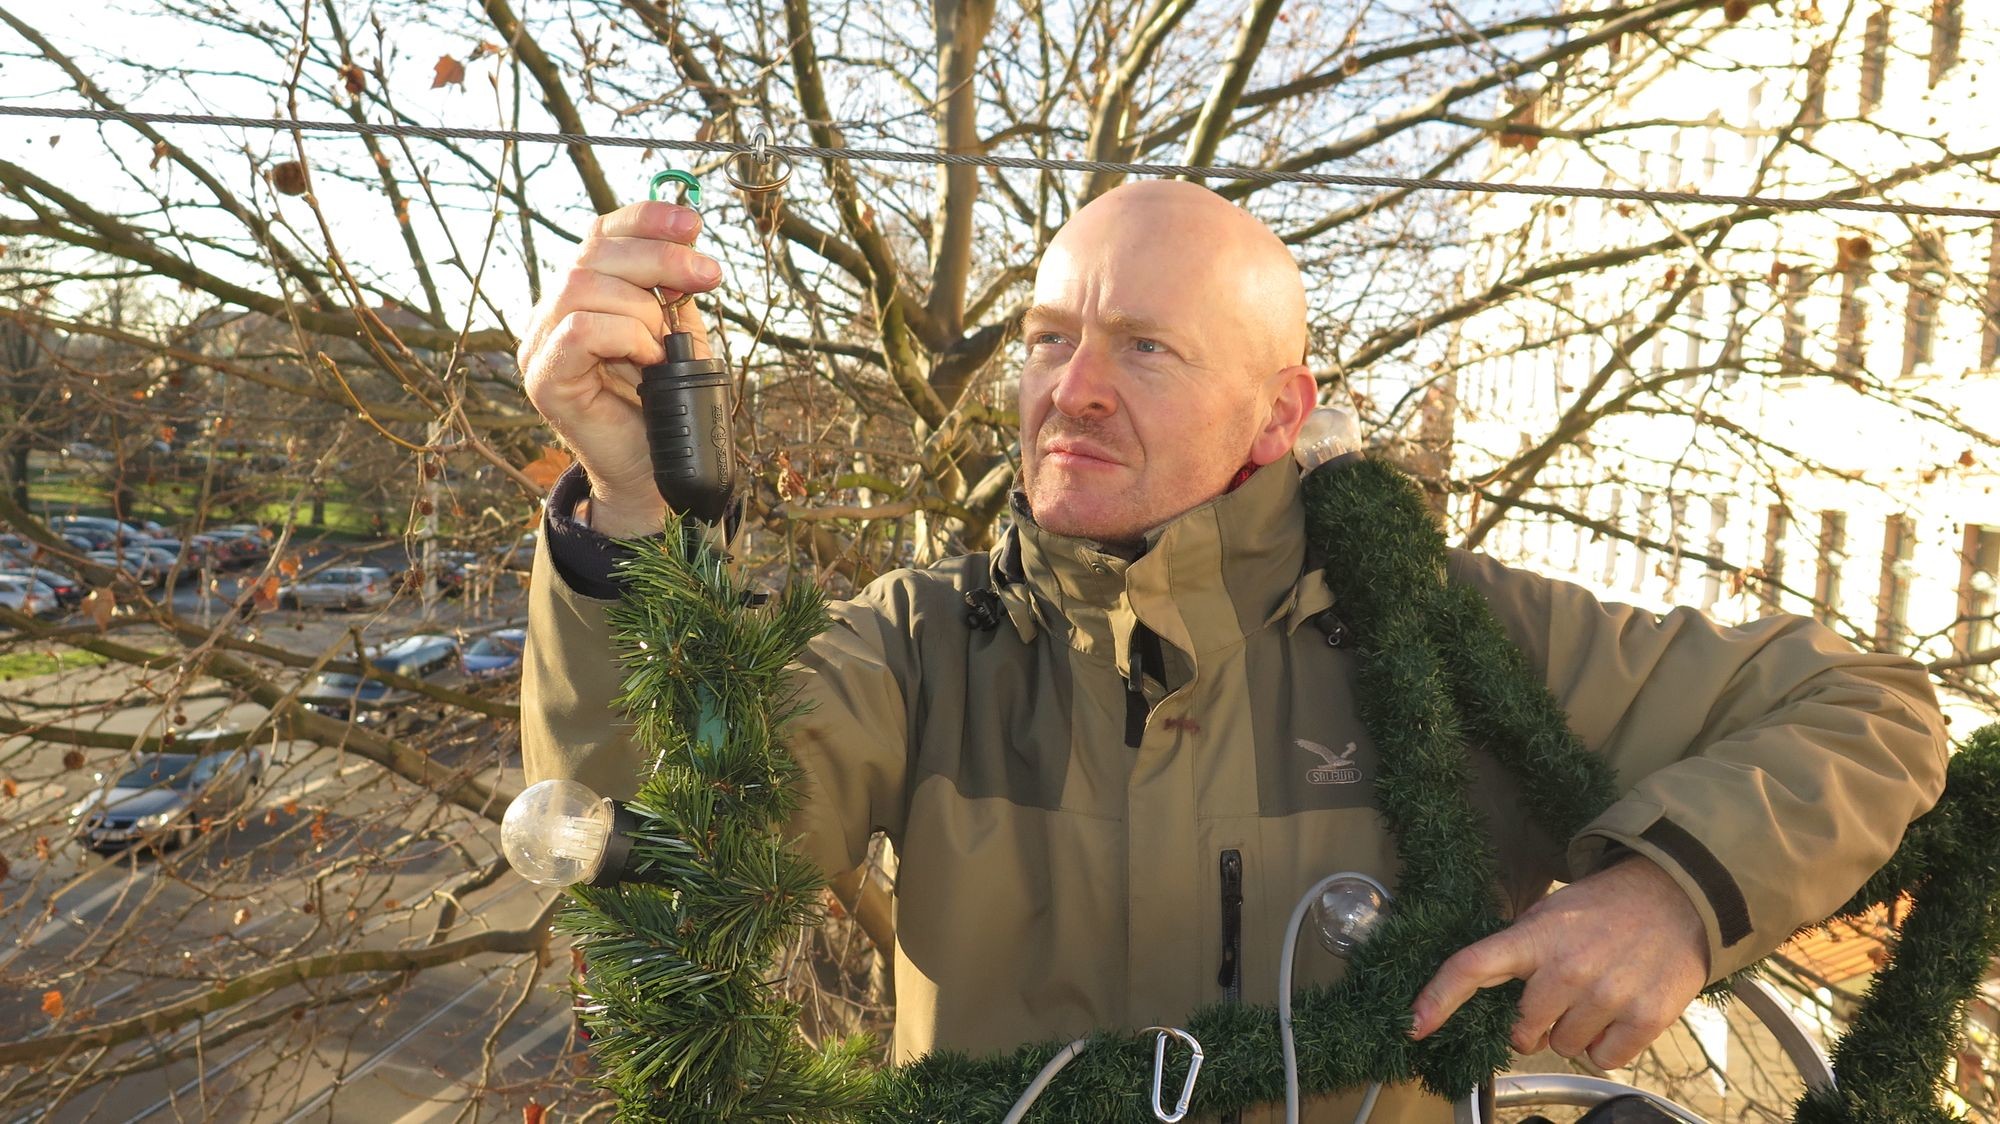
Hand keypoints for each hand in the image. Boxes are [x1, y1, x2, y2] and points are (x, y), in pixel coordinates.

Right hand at [518, 201, 722, 537]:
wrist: (654, 471)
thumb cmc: (665, 401)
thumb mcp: (678, 331)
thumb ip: (675, 286)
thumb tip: (688, 231)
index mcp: (584, 291)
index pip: (602, 233)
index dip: (646, 219)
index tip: (694, 223)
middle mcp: (553, 311)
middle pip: (594, 253)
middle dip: (660, 258)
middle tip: (708, 277)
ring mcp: (541, 344)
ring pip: (583, 287)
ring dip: (642, 309)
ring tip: (667, 345)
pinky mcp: (543, 379)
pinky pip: (579, 332)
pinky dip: (624, 337)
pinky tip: (649, 360)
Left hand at [1409, 857, 1710, 1069]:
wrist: (1677, 895)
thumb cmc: (1606, 907)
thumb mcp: (1551, 913)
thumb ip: (1520, 952)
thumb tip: (1488, 991)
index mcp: (1536, 937)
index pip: (1472, 967)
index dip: (1438, 999)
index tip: (1415, 1026)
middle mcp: (1567, 968)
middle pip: (1523, 1030)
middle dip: (1532, 1023)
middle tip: (1557, 998)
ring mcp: (1607, 995)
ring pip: (1564, 1046)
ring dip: (1573, 1032)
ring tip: (1596, 995)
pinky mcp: (1645, 1017)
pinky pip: (1603, 1059)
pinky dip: (1606, 1046)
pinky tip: (1618, 1012)